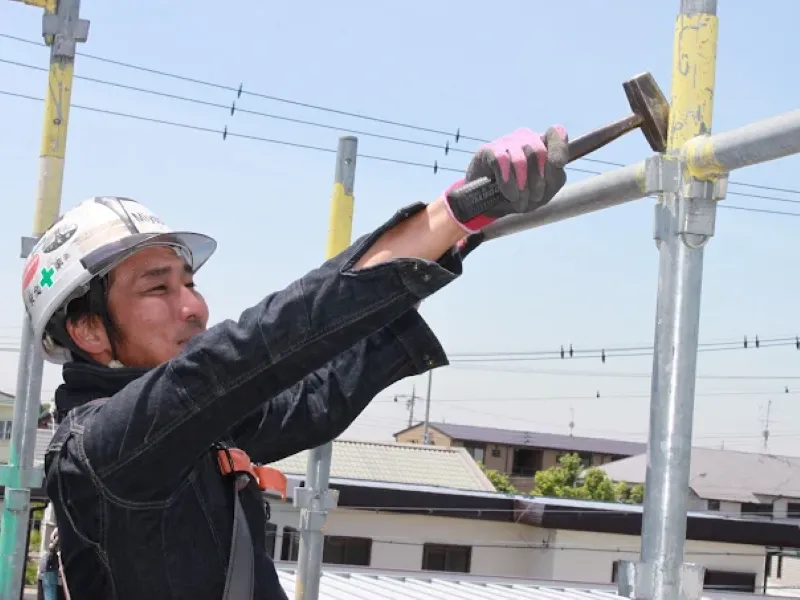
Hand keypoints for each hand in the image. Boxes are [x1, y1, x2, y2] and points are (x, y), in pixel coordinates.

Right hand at [443, 126, 568, 232]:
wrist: (485, 202)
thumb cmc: (519, 195)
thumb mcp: (543, 193)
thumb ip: (555, 178)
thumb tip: (554, 165)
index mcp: (543, 146)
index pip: (555, 133)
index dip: (558, 147)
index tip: (557, 164)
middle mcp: (526, 139)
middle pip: (538, 152)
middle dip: (537, 181)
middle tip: (532, 199)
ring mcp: (506, 142)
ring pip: (520, 159)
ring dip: (522, 186)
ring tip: (518, 200)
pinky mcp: (488, 150)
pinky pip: (502, 161)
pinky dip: (507, 182)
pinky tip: (508, 193)